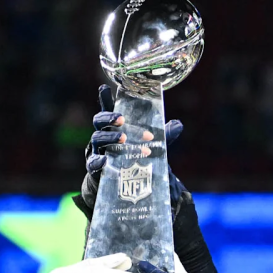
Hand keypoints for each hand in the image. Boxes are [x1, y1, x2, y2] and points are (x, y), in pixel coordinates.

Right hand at [77, 84, 184, 220]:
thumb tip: (179, 125)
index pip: (108, 109)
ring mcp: (97, 151)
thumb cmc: (133, 157)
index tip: (105, 88)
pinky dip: (98, 161)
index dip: (105, 98)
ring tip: (124, 139)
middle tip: (121, 119)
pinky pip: (93, 163)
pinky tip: (106, 160)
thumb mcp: (149, 144)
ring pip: (97, 139)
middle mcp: (103, 136)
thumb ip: (162, 135)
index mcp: (114, 127)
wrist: (119, 184)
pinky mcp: (95, 168)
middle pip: (98, 120)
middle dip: (109, 117)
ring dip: (110, 137)